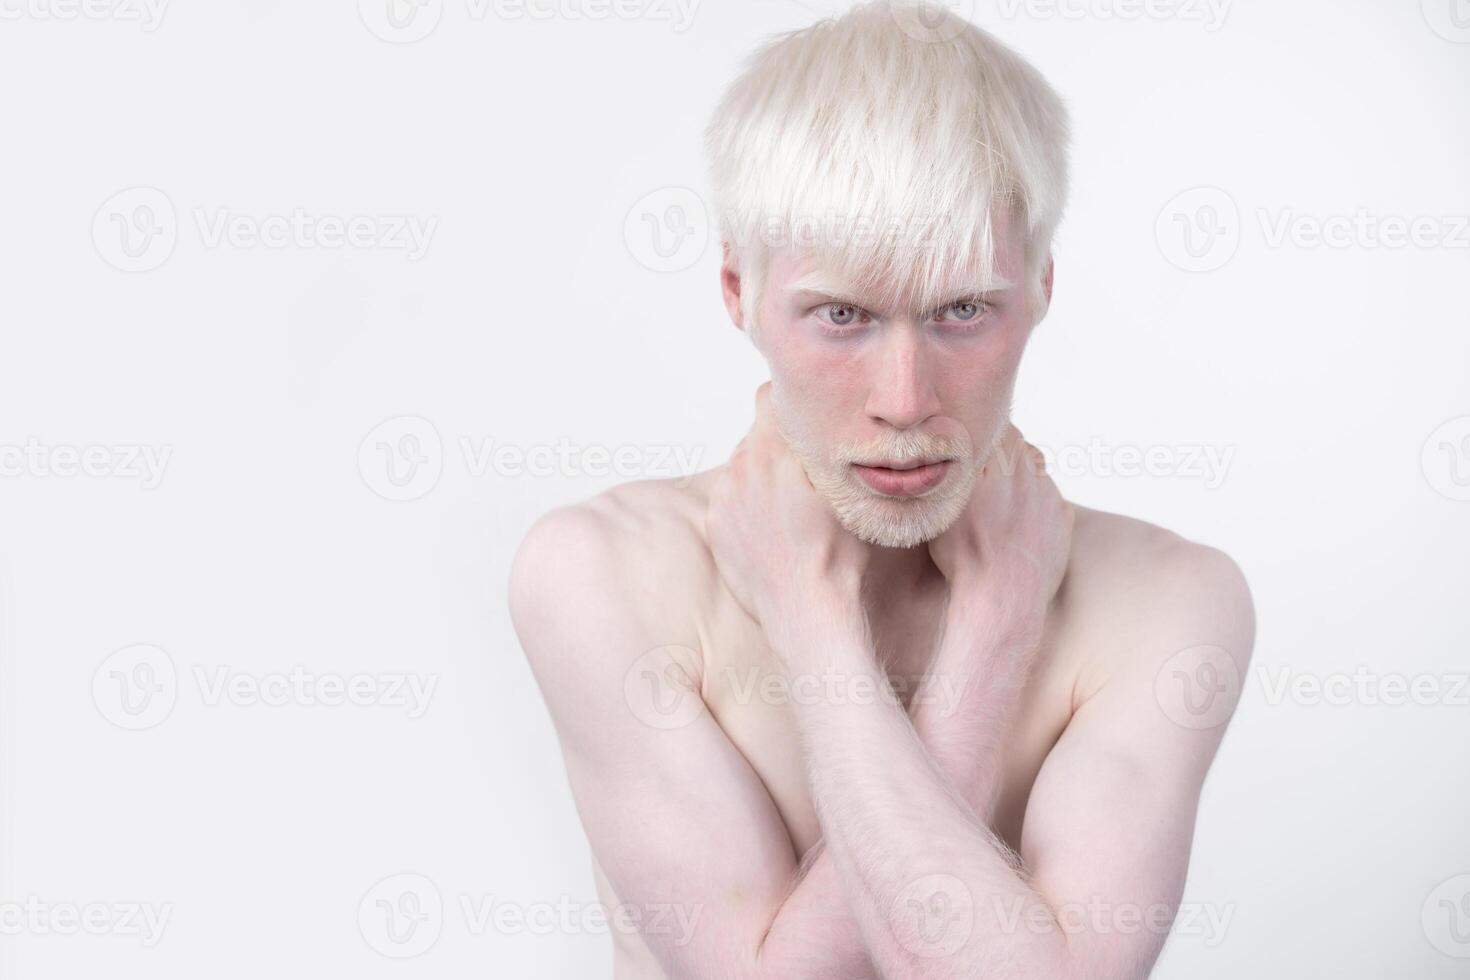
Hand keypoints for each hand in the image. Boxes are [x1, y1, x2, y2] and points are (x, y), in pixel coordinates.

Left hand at [705, 383, 867, 645]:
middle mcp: (742, 466)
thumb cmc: (838, 553)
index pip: (769, 396)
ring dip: (760, 477)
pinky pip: (729, 499)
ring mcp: (724, 496)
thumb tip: (835, 431)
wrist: (806, 609)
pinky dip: (746, 506)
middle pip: (756, 435)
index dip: (788, 404)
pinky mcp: (714, 523)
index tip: (803, 418)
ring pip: (741, 467)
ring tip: (788, 509)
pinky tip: (770, 530)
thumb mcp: (847, 490)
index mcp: (775, 449)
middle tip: (802, 472)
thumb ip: (830, 453)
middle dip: (777, 447)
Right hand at [927, 424, 1073, 636]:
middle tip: (987, 478)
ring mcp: (1051, 496)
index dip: (987, 436)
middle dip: (1006, 458)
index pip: (1001, 430)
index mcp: (1001, 464)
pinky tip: (1018, 529)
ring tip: (1001, 510)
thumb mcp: (946, 505)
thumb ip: (955, 472)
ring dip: (1022, 484)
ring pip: (1037, 476)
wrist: (1002, 597)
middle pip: (1021, 450)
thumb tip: (955, 451)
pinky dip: (1036, 509)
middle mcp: (1031, 473)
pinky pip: (1050, 502)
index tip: (976, 448)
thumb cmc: (964, 554)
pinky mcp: (1064, 519)